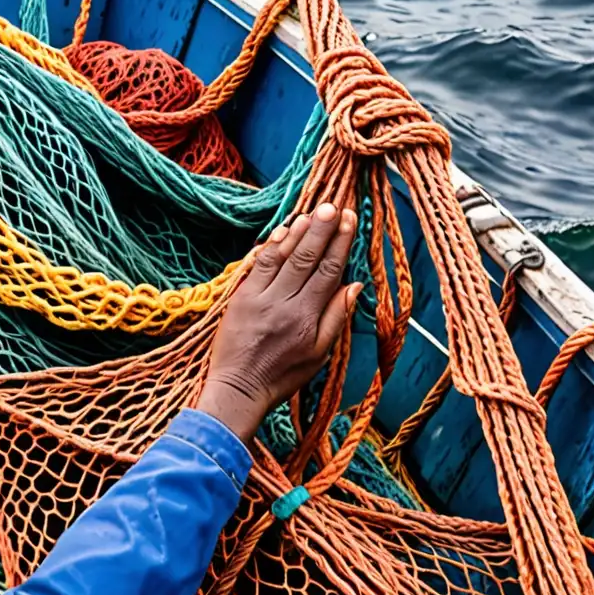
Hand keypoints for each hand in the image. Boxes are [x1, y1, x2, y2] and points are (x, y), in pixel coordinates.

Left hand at [196, 203, 361, 443]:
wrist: (238, 389)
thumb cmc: (281, 377)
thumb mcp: (319, 354)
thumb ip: (337, 318)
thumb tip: (356, 286)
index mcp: (307, 318)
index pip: (328, 272)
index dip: (340, 244)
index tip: (349, 220)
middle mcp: (284, 304)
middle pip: (307, 259)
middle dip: (321, 229)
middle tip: (333, 205)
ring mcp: (259, 299)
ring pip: (282, 257)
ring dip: (297, 232)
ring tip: (311, 212)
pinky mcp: (239, 298)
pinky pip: (258, 265)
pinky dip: (272, 246)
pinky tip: (282, 230)